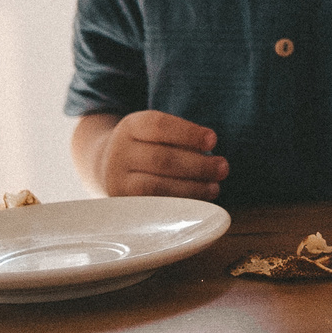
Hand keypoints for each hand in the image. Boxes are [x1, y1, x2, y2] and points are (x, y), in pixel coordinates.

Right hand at [100, 110, 228, 199]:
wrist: (107, 164)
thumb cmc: (147, 145)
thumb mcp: (156, 131)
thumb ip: (180, 138)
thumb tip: (210, 155)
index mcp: (132, 126)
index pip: (159, 126)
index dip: (188, 134)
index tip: (213, 140)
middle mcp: (120, 152)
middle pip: (160, 159)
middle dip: (197, 165)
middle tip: (223, 168)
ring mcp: (117, 180)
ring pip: (156, 186)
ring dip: (191, 188)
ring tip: (215, 187)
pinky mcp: (123, 204)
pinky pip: (153, 206)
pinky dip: (179, 204)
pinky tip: (198, 201)